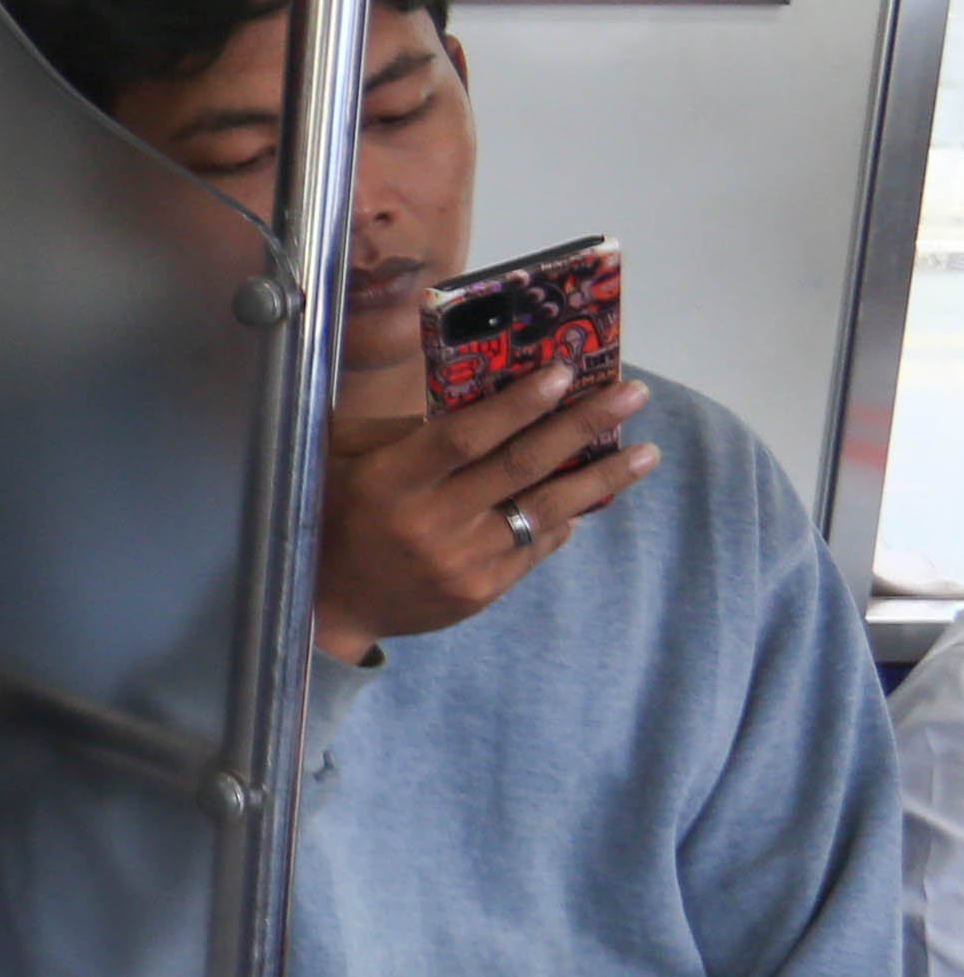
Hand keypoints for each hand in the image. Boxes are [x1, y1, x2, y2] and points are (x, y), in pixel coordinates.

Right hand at [315, 369, 655, 660]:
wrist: (329, 605)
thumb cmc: (333, 514)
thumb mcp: (344, 460)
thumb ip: (400, 431)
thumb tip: (476, 400)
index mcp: (391, 482)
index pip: (465, 437)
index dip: (517, 405)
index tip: (563, 372)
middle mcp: (432, 522)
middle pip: (520, 466)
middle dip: (582, 426)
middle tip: (632, 395)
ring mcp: (463, 561)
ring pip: (545, 509)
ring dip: (602, 477)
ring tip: (646, 452)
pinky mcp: (482, 591)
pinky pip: (536, 546)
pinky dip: (565, 516)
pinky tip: (592, 494)